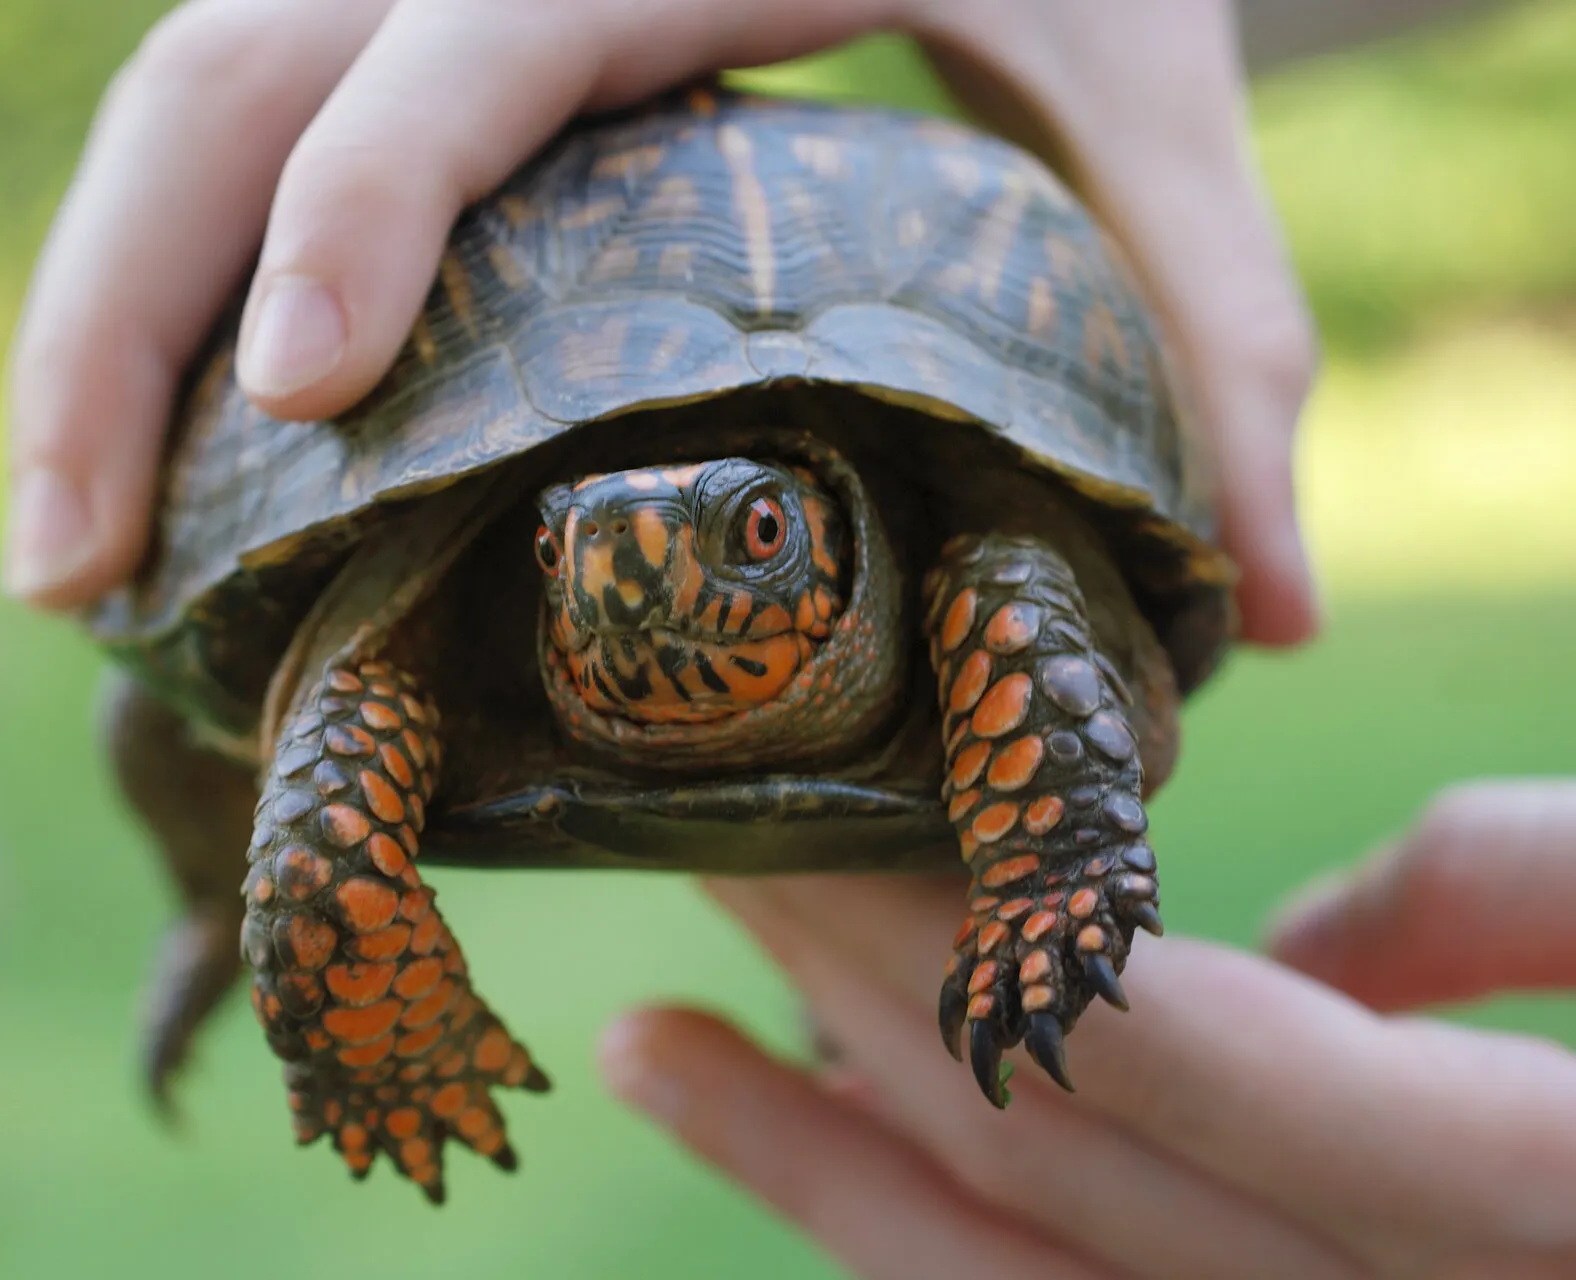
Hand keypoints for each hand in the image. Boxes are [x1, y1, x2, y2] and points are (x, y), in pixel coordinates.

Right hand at [5, 0, 1317, 642]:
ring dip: (81, 323)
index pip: (463, 44)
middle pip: (225, 74)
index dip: (363, 205)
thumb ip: (1217, 323)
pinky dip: (140, 283)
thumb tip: (1268, 615)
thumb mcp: (1146, 83)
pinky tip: (137, 445)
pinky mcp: (386, 6)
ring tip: (66, 562)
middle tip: (77, 578)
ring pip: (174, 96)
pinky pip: (215, 118)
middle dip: (112, 321)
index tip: (286, 403)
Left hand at [600, 780, 1575, 1278]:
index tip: (825, 767)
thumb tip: (1278, 939)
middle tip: (693, 833)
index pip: (1147, 1035)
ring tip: (652, 1036)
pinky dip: (905, 1251)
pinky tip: (802, 1161)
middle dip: (844, 979)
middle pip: (1037, 1143)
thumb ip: (1522, 898)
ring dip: (808, 1157)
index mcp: (1524, 1200)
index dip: (960, 895)